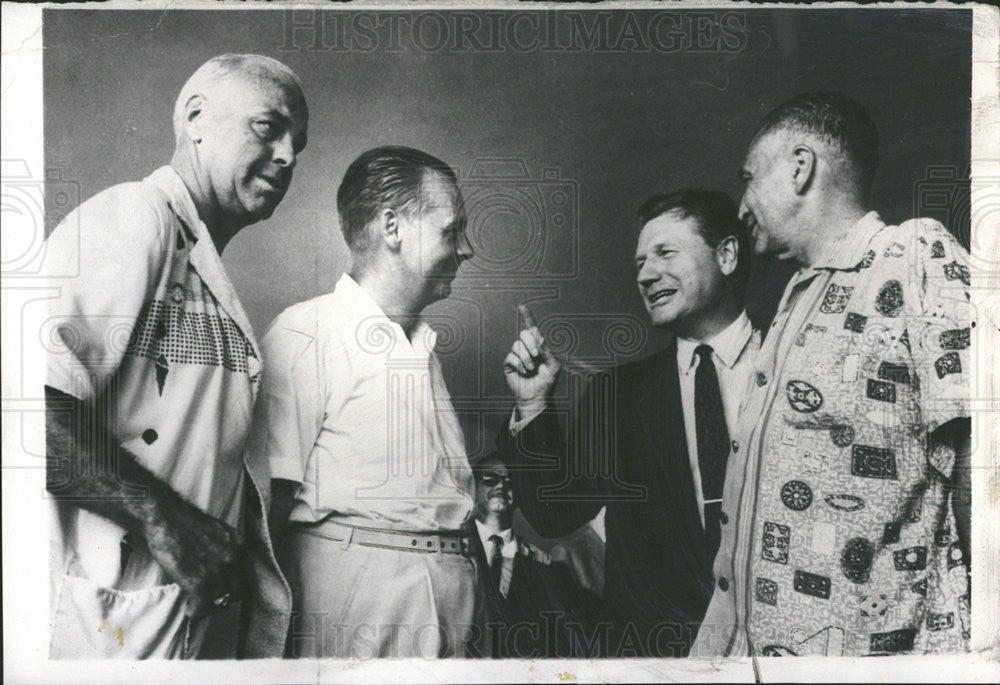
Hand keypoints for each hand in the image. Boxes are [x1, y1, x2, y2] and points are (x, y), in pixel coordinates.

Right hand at [144, 499, 246, 617]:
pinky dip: (196, 611)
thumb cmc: (184, 522)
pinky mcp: (200, 582)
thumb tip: (219, 566)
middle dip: (224, 597)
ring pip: (222, 601)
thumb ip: (223, 548)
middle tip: (210, 600)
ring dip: (210, 606)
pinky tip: (190, 609)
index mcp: (238, 544)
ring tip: (198, 606)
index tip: (222, 588)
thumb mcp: (216, 531)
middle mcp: (233, 557)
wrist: (166, 518)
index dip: (232, 584)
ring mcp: (218, 570)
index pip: (244, 573)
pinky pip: (204, 607)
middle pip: (237, 590)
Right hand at [504, 304, 561, 416]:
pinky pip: (511, 357)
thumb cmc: (547, 381)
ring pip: (517, 345)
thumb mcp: (554, 366)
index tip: (522, 307)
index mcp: (538, 346)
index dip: (527, 317)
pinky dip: (519, 364)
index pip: (533, 329)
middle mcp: (527, 348)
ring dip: (526, 358)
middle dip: (531, 343)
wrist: (537, 397)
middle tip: (536, 355)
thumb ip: (548, 352)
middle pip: (524, 333)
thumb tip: (540, 340)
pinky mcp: (509, 364)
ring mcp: (517, 356)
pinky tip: (524, 371)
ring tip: (531, 368)